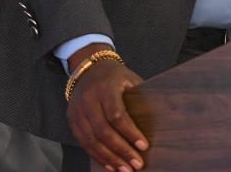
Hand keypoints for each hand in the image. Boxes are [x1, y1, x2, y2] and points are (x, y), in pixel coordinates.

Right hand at [67, 45, 147, 171]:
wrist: (89, 68)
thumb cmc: (115, 76)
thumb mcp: (130, 79)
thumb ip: (140, 98)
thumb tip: (158, 122)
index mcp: (105, 87)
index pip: (117, 115)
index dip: (130, 133)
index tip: (143, 146)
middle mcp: (88, 99)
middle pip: (103, 131)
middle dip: (121, 151)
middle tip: (136, 164)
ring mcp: (77, 111)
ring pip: (91, 140)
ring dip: (109, 158)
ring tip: (124, 170)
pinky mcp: (72, 120)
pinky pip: (83, 143)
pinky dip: (97, 156)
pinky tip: (110, 165)